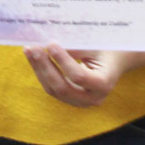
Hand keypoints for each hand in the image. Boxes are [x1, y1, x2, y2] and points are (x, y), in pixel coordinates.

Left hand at [23, 44, 144, 106]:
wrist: (115, 60)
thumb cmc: (107, 48)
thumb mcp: (95, 45)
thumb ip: (76, 48)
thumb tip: (49, 45)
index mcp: (104, 84)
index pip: (78, 76)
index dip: (62, 61)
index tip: (51, 43)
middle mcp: (93, 98)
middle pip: (62, 87)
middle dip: (45, 67)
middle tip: (33, 48)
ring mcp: (81, 101)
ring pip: (53, 90)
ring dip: (39, 69)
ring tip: (29, 50)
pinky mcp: (70, 98)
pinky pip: (52, 88)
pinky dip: (42, 72)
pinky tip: (33, 57)